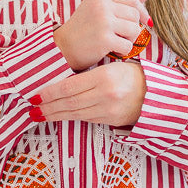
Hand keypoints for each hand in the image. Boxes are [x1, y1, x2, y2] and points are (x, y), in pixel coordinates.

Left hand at [31, 61, 146, 127]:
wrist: (156, 93)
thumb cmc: (131, 75)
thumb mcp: (111, 67)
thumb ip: (88, 76)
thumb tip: (60, 83)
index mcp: (104, 77)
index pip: (69, 87)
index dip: (49, 93)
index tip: (35, 96)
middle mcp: (106, 95)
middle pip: (69, 103)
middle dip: (48, 107)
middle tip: (31, 110)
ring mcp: (109, 110)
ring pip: (75, 114)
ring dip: (55, 115)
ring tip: (40, 115)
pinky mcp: (111, 121)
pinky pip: (86, 119)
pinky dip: (71, 117)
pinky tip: (60, 116)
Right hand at [53, 0, 153, 70]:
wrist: (63, 47)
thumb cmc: (84, 27)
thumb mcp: (101, 8)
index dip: (141, 12)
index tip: (143, 21)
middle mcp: (101, 4)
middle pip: (135, 15)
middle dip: (132, 27)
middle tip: (119, 34)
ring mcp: (103, 21)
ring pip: (135, 30)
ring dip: (129, 39)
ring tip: (116, 41)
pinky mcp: (105, 39)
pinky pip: (128, 46)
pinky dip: (123, 51)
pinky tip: (112, 50)